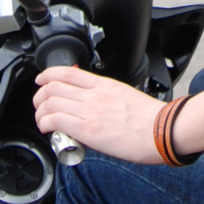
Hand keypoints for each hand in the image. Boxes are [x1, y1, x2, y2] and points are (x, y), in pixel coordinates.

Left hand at [35, 65, 163, 162]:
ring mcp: (90, 111)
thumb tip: (96, 106)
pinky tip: (47, 129)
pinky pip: (55, 120)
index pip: (67, 72)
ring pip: (50, 102)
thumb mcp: (126, 96)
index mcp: (104, 85)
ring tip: (42, 121)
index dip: (47, 75)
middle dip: (40, 96)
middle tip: (40, 106)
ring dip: (40, 112)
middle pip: (53, 87)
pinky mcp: (88, 130)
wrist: (163, 130)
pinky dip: (45, 123)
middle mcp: (94, 95)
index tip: (42, 81)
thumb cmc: (151, 119)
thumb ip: (107, 97)